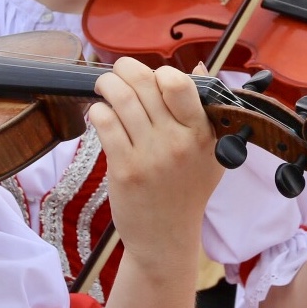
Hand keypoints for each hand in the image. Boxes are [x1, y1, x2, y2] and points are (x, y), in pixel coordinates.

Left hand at [90, 59, 219, 261]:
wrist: (167, 238)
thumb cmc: (187, 191)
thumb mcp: (208, 152)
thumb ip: (203, 110)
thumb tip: (199, 68)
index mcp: (201, 132)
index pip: (179, 83)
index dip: (159, 74)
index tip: (151, 81)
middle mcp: (178, 141)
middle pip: (143, 83)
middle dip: (124, 70)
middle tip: (117, 74)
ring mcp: (151, 155)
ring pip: (120, 98)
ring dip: (106, 85)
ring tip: (104, 87)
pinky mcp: (126, 169)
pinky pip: (105, 122)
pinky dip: (98, 111)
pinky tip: (101, 115)